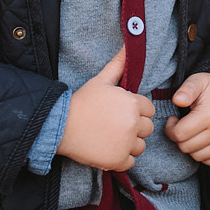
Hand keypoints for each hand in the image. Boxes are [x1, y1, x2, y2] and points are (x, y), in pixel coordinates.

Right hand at [61, 52, 152, 170]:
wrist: (60, 125)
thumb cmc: (82, 101)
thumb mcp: (101, 81)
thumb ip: (119, 65)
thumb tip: (128, 47)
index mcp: (132, 103)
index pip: (149, 110)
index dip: (135, 111)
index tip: (119, 112)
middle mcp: (132, 124)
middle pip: (147, 128)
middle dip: (135, 127)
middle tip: (114, 125)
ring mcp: (126, 144)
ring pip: (140, 146)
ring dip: (129, 144)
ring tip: (110, 137)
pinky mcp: (117, 161)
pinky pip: (130, 162)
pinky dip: (121, 158)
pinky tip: (107, 149)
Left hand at [167, 72, 209, 165]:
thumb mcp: (199, 80)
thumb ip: (187, 89)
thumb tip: (177, 100)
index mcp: (209, 115)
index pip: (179, 134)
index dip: (170, 129)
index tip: (173, 120)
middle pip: (187, 147)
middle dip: (180, 138)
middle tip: (183, 126)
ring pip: (198, 157)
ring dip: (191, 147)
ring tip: (193, 133)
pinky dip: (204, 155)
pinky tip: (202, 142)